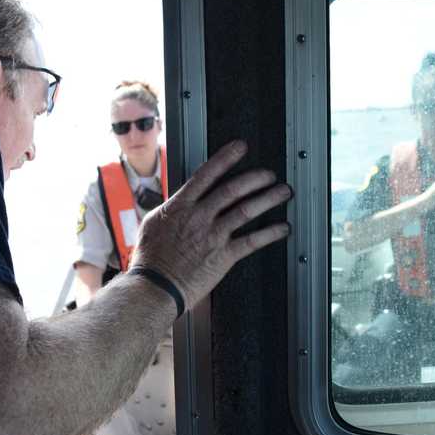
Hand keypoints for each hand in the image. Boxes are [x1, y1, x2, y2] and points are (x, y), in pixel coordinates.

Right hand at [131, 140, 291, 307]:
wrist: (155, 286)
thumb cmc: (150, 259)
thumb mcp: (153, 223)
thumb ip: (171, 208)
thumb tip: (178, 200)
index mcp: (181, 206)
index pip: (206, 175)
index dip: (225, 158)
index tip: (240, 147)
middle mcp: (199, 217)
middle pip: (232, 189)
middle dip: (255, 178)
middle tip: (269, 174)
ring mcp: (213, 236)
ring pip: (246, 211)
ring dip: (268, 199)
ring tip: (283, 192)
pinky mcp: (223, 256)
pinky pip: (252, 241)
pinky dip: (270, 233)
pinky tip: (283, 228)